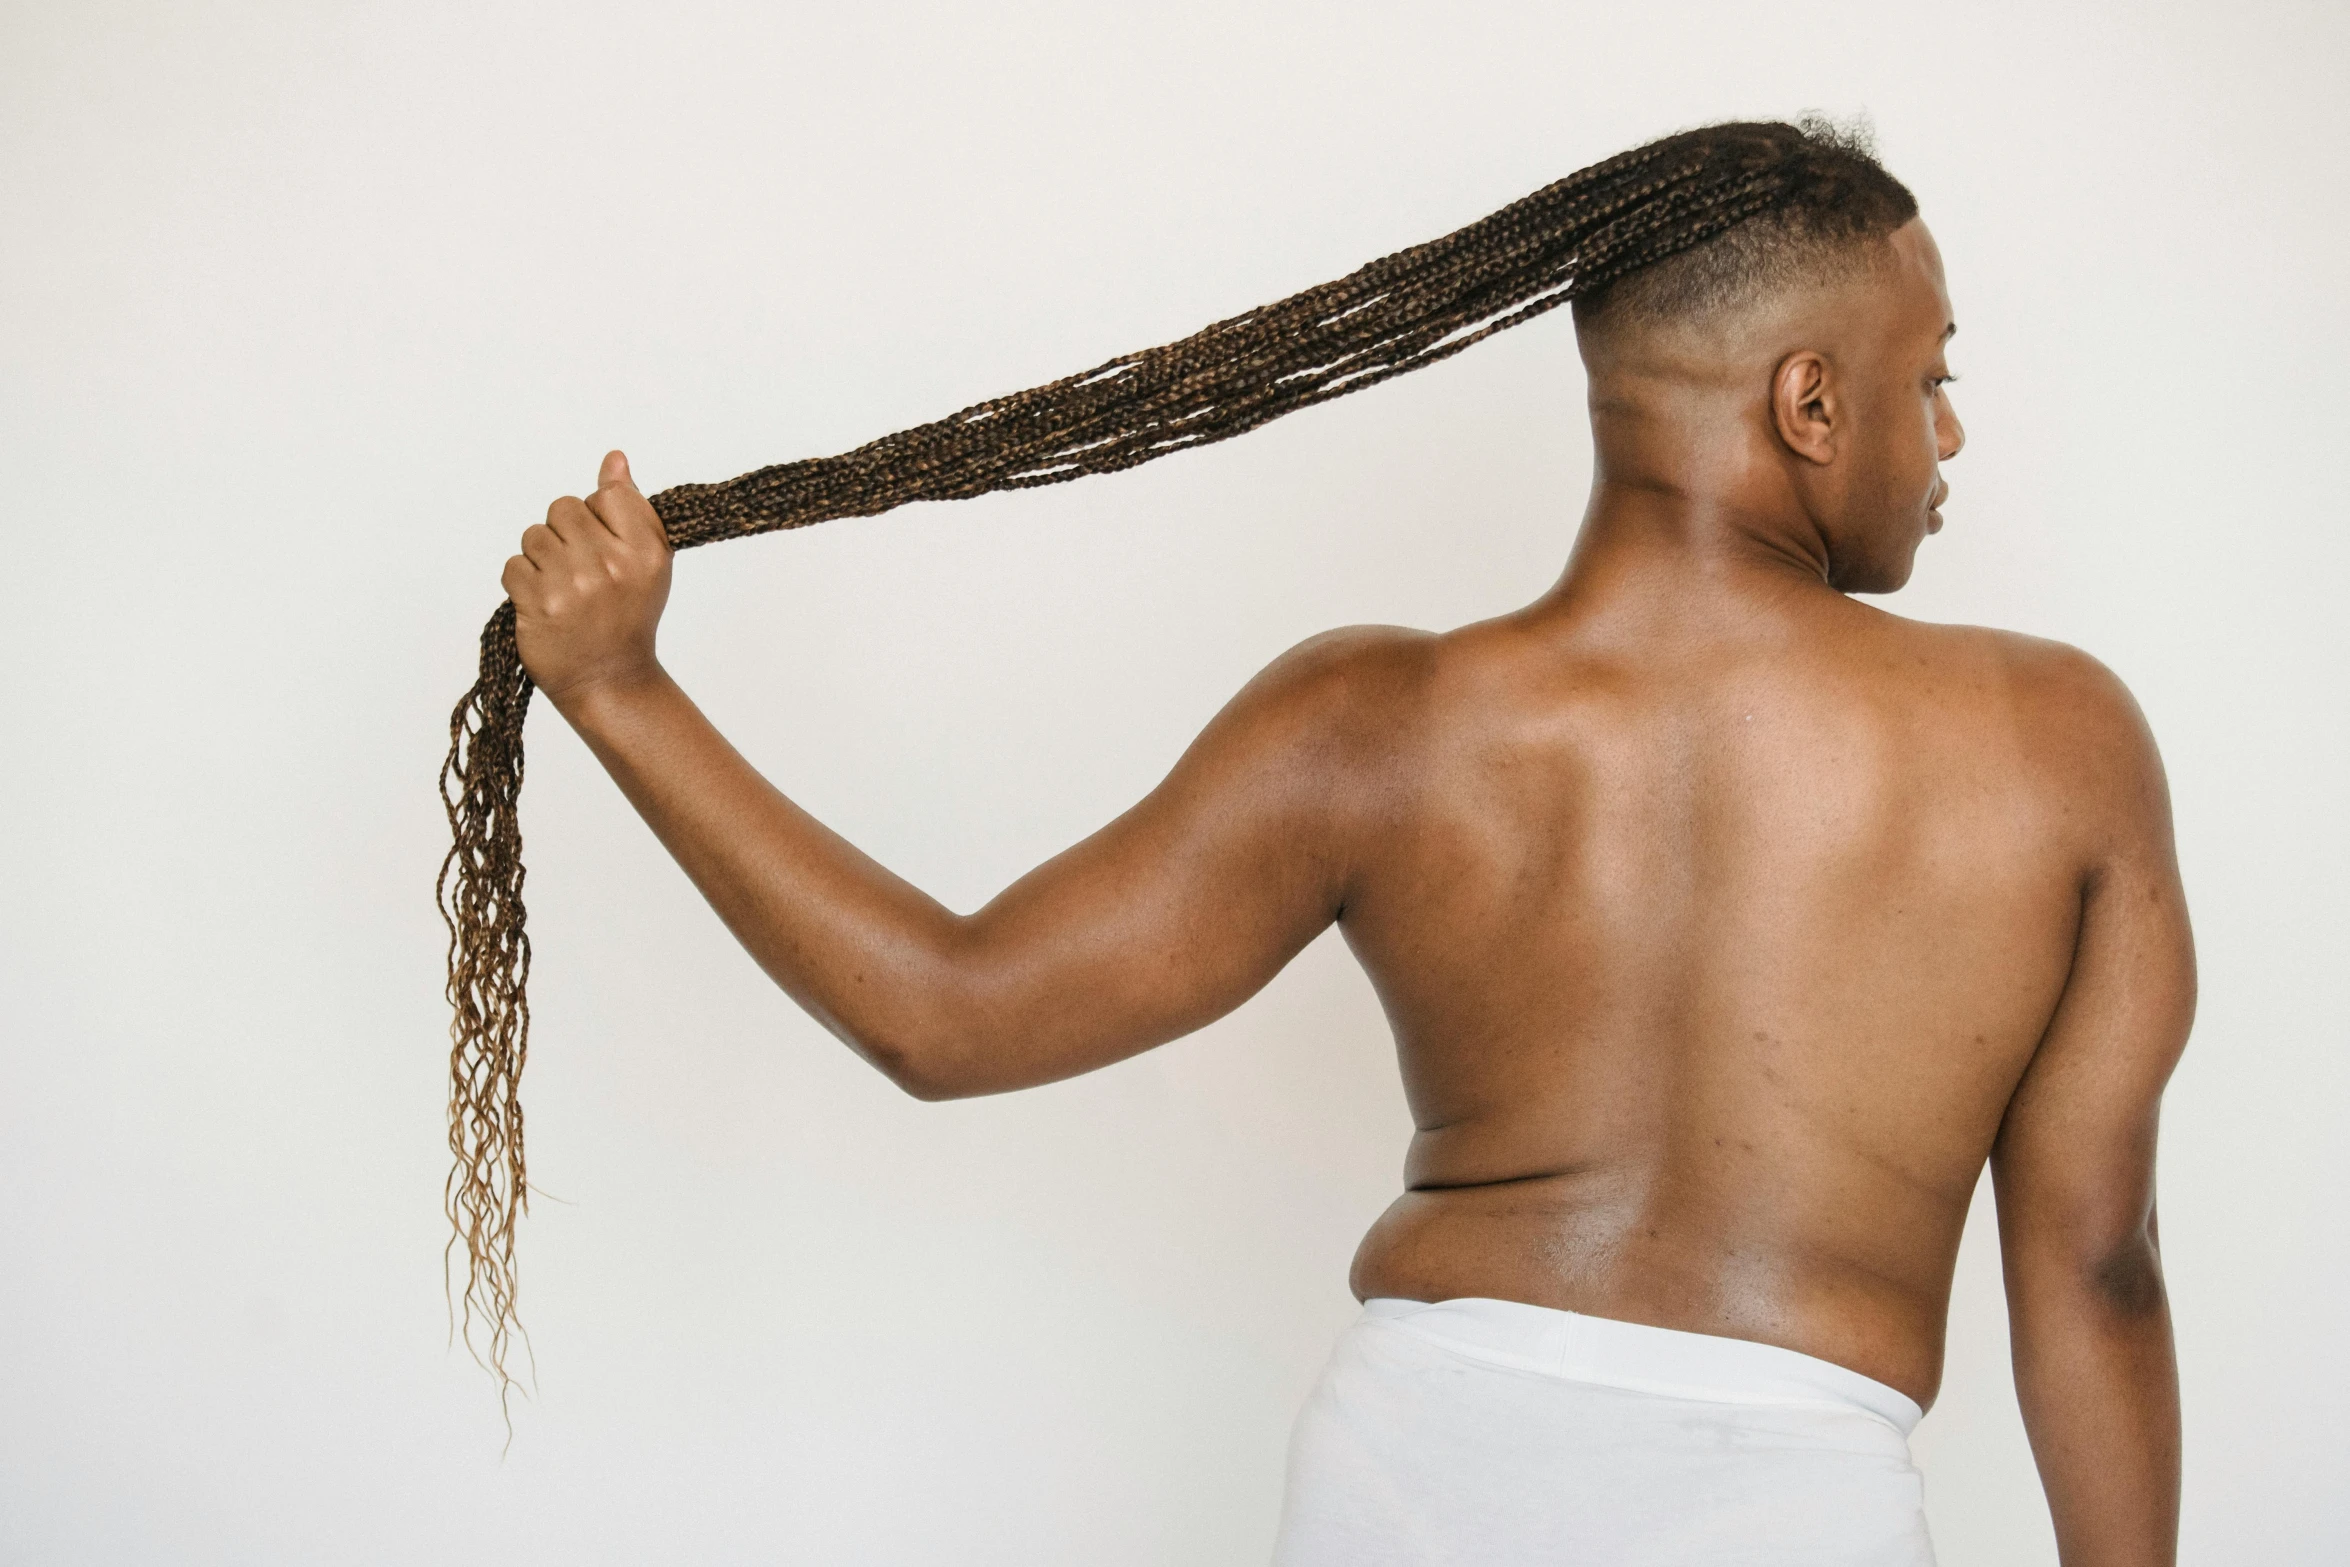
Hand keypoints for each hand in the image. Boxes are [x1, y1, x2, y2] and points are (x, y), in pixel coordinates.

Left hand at [503, 450, 673, 707]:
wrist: (609, 679)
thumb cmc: (628, 615)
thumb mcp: (649, 562)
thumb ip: (631, 507)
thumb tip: (614, 459)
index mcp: (645, 551)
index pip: (607, 494)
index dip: (598, 516)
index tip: (605, 546)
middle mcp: (611, 565)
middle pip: (563, 509)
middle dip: (565, 534)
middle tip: (580, 571)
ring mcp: (573, 585)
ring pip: (534, 536)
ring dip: (541, 559)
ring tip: (562, 589)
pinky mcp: (538, 604)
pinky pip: (513, 566)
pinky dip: (523, 583)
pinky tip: (544, 604)